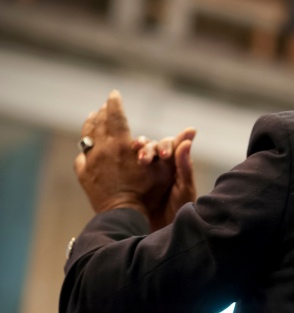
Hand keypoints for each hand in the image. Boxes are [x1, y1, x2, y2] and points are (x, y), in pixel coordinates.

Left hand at [75, 91, 173, 220]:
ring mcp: (91, 162)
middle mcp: (103, 149)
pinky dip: (85, 148)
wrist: (125, 217)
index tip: (114, 94)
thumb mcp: (169, 173)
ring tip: (93, 119)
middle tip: (103, 106)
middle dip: (102, 113)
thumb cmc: (150, 197)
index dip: (114, 103)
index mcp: (122, 145)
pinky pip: (81, 157)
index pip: (115, 115)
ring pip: (87, 137)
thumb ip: (179, 152)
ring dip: (91, 126)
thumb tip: (192, 130)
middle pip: (98, 123)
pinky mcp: (84, 176)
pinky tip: (87, 147)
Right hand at [133, 129, 196, 230]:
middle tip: (145, 159)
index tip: (164, 156)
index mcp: (174, 165)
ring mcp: (143, 172)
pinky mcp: (129, 179)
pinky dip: (123, 159)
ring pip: (137, 152)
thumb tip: (189, 135)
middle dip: (148, 149)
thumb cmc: (179, 212)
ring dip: (137, 151)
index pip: (169, 145)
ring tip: (138, 159)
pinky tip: (121, 161)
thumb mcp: (184, 189)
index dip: (165, 146)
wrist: (162, 234)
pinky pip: (124, 165)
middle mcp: (159, 165)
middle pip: (151, 146)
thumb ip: (185, 165)